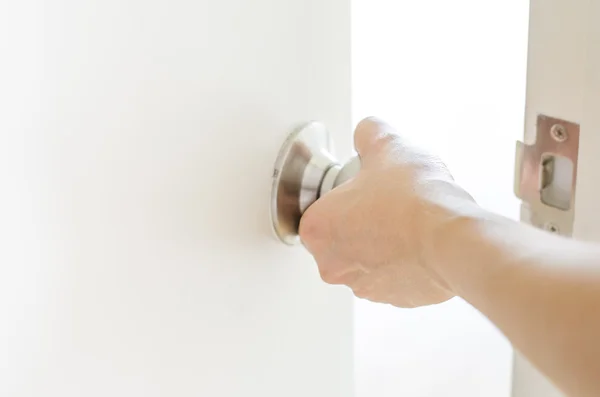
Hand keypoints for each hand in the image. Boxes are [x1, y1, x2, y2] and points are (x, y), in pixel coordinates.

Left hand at [299, 117, 475, 307]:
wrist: (453, 238)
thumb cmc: (413, 197)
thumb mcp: (386, 145)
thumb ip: (368, 133)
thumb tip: (367, 132)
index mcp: (317, 231)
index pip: (319, 211)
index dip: (342, 196)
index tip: (362, 189)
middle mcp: (333, 266)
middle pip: (341, 237)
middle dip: (361, 221)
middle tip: (387, 202)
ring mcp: (365, 287)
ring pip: (368, 259)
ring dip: (383, 243)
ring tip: (409, 219)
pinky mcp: (397, 299)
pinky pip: (395, 276)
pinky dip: (405, 261)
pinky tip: (422, 241)